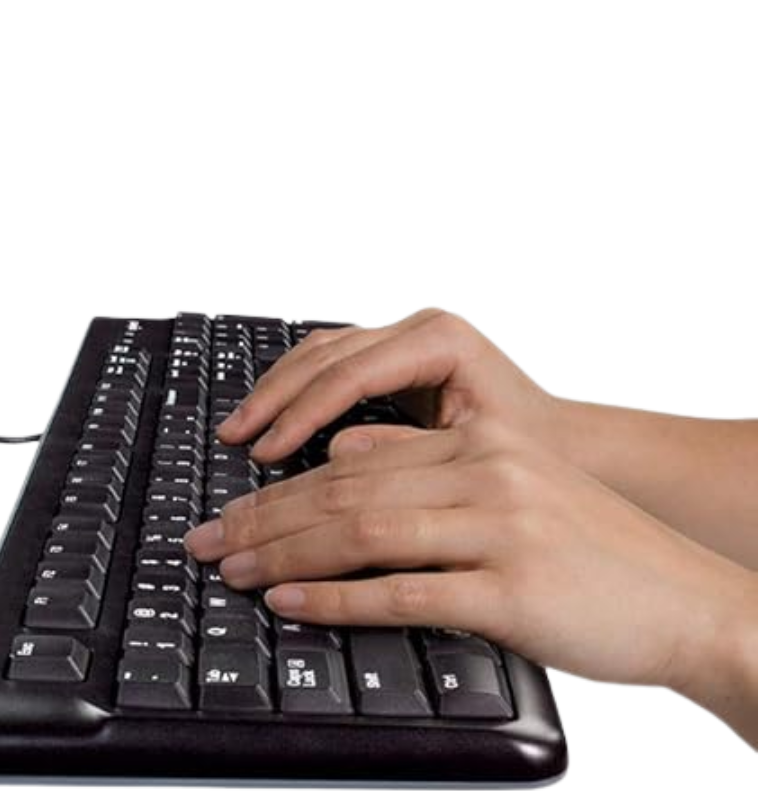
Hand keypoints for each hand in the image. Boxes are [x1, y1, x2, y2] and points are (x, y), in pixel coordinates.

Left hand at [185, 419, 757, 692]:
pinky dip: (335, 598)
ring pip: (363, 535)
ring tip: (229, 572)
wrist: (689, 601)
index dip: (278, 490)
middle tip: (204, 546)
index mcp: (482, 443)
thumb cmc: (596, 555)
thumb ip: (428, 469)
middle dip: (260, 521)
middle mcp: (488, 473)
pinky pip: (404, 594)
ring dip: (282, 555)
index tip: (228, 515)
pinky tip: (287, 602)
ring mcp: (503, 530)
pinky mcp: (514, 591)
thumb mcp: (513, 491)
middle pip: (345, 493)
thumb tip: (343, 456)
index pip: (354, 464)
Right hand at [217, 308, 561, 462]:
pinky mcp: (392, 358)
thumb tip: (336, 457)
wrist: (561, 445)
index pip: (348, 374)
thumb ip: (405, 452)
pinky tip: (269, 417)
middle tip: (235, 438)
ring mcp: (403, 338)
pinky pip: (328, 362)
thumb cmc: (529, 454)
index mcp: (440, 341)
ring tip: (239, 429)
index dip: (300, 415)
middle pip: (323, 354)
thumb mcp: (470, 456)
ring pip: (317, 352)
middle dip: (273, 398)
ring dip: (273, 390)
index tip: (266, 452)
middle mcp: (419, 328)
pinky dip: (293, 389)